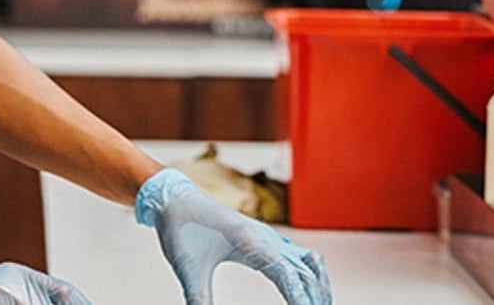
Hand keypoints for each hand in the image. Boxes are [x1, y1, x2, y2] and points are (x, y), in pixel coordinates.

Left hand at [136, 169, 330, 304]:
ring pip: (309, 261)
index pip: (288, 274)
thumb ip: (198, 300)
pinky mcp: (264, 238)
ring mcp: (268, 236)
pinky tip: (305, 289)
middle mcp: (266, 237)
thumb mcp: (187, 269)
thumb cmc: (180, 229)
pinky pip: (298, 255)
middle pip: (306, 270)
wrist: (174, 199)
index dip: (301, 298)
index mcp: (250, 241)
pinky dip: (310, 274)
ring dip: (319, 284)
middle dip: (316, 297)